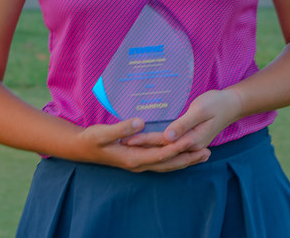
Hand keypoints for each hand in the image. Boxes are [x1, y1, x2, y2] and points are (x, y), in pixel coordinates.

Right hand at [77, 118, 210, 172]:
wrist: (82, 148)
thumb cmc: (92, 139)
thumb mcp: (103, 132)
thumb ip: (121, 128)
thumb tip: (140, 123)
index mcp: (132, 158)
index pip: (159, 155)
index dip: (176, 149)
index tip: (191, 142)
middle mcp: (138, 164)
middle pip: (168, 164)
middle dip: (188, 159)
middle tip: (207, 153)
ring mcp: (139, 164)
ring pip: (167, 166)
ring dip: (185, 161)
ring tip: (203, 155)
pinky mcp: (139, 160)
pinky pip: (162, 163)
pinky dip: (175, 159)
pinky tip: (184, 154)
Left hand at [127, 89, 242, 154]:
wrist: (232, 105)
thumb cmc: (216, 104)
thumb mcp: (200, 110)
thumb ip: (183, 124)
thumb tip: (167, 137)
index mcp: (192, 140)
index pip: (162, 143)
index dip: (144, 141)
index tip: (127, 140)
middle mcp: (190, 146)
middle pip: (161, 148)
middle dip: (141, 146)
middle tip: (120, 144)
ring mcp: (190, 144)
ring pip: (165, 150)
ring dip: (147, 149)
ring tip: (129, 147)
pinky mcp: (190, 140)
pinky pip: (170, 147)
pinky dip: (158, 146)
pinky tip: (148, 146)